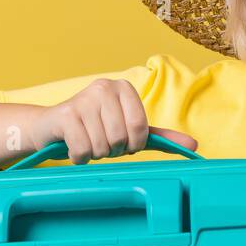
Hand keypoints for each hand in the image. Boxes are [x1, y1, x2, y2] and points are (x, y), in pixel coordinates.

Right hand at [26, 77, 196, 162]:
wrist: (51, 127)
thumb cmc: (96, 129)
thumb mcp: (130, 130)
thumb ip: (161, 137)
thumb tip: (194, 145)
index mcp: (124, 89)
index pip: (140, 129)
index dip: (132, 145)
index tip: (123, 142)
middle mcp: (104, 87)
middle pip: (121, 138)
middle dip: (112, 150)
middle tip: (101, 142)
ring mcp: (82, 99)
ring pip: (102, 146)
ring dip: (95, 154)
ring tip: (87, 142)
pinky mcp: (64, 114)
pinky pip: (82, 150)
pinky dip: (79, 157)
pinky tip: (74, 146)